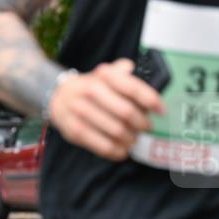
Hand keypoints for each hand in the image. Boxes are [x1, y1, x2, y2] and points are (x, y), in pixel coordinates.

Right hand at [48, 59, 164, 160]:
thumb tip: (130, 67)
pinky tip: (122, 150)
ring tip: (134, 139)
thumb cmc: (90, 88)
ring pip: (116, 131)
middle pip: (126, 112)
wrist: (57, 97)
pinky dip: (116, 151)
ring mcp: (80, 112)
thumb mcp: (104, 75)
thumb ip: (120, 72)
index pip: (132, 88)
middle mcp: (90, 92)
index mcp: (102, 77)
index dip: (151, 101)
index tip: (161, 111)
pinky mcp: (74, 131)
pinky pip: (101, 146)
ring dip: (130, 139)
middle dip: (142, 124)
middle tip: (146, 128)